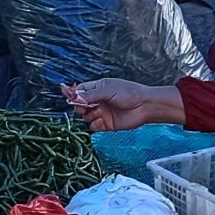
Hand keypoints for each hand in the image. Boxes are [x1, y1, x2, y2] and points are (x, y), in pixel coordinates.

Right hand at [62, 78, 177, 131]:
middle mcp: (98, 100)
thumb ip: (90, 94)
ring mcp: (102, 113)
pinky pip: (93, 126)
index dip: (73, 95)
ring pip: (86, 117)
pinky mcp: (106, 124)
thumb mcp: (107, 90)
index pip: (80, 91)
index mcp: (98, 88)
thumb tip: (74, 97)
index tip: (69, 97)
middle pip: (80, 105)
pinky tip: (103, 120)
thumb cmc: (129, 93)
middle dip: (80, 107)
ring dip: (90, 115)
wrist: (144, 106)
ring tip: (99, 112)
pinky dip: (96, 124)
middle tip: (84, 107)